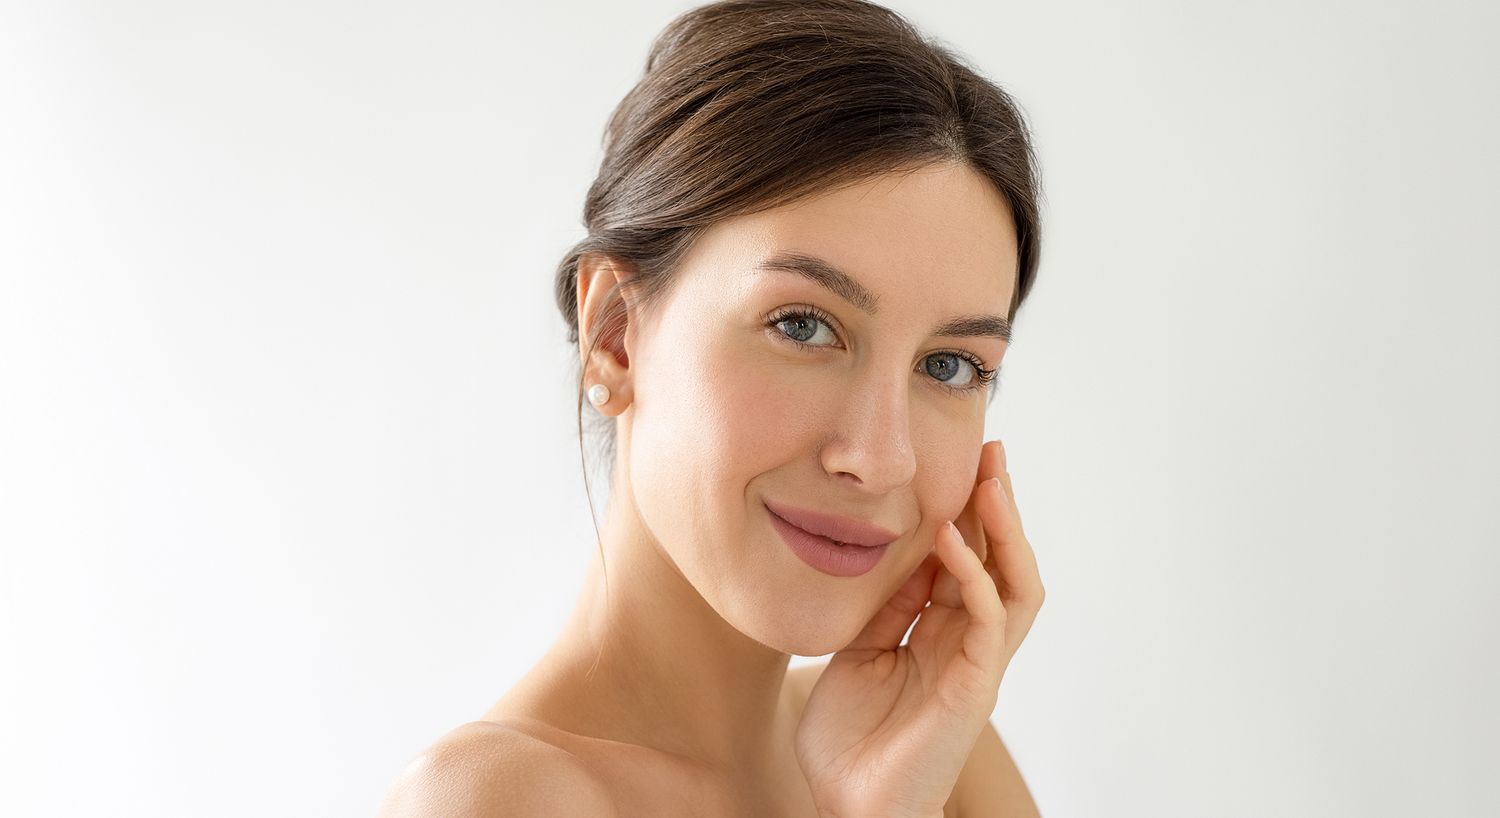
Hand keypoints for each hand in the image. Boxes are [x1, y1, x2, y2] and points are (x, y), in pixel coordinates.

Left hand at [794, 439, 1044, 817]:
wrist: (847, 804)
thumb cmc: (850, 738)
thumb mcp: (856, 649)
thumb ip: (883, 605)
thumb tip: (897, 549)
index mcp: (940, 631)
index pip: (967, 558)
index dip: (966, 511)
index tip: (959, 459)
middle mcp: (967, 642)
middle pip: (1001, 561)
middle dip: (998, 505)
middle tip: (991, 450)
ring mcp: (976, 664)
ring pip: (1015, 584)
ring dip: (1006, 530)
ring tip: (989, 481)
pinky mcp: (975, 687)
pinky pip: (989, 621)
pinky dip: (975, 576)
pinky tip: (950, 541)